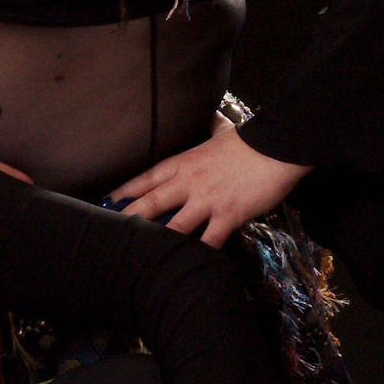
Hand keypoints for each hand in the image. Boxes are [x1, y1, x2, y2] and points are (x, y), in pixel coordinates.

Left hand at [107, 116, 308, 247]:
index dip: (125, 192)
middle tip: (109, 231)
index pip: (146, 178)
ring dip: (157, 240)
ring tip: (140, 255)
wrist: (276, 146)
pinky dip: (199, 253)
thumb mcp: (221, 130)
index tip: (107, 202)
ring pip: (174, 225)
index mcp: (183, 163)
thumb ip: (210, 127)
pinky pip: (210, 240)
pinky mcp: (228, 215)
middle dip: (129, 218)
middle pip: (151, 203)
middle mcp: (189, 182)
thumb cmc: (248, 139)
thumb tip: (211, 117)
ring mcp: (207, 200)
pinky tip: (188, 265)